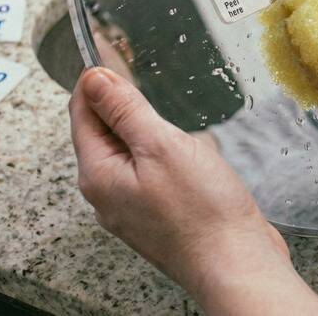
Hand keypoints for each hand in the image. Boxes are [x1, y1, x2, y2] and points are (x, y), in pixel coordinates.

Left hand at [69, 67, 317, 314]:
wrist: (236, 263)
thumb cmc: (202, 213)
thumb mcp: (161, 146)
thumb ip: (125, 110)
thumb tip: (95, 80)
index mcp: (99, 174)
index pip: (82, 114)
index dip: (96, 82)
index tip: (112, 54)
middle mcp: (108, 194)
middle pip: (103, 133)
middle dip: (121, 104)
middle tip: (143, 77)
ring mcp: (133, 207)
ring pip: (130, 153)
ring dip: (147, 130)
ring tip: (168, 115)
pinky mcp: (159, 215)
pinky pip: (151, 172)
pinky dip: (164, 154)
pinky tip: (187, 152)